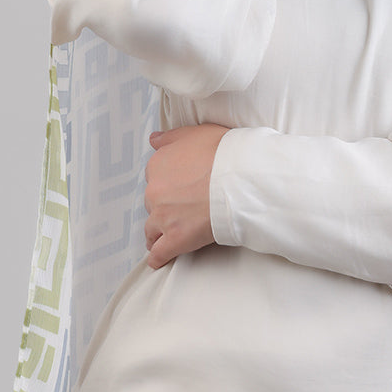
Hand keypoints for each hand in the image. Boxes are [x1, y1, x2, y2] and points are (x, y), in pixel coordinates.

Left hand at [144, 122, 229, 268]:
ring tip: (171, 234)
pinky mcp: (175, 239)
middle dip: (165, 207)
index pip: (154, 178)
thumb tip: (154, 140)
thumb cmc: (224, 153)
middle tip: (184, 208)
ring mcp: (162, 216)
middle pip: (152, 203)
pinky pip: (159, 254)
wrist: (239, 178)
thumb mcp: (195, 133)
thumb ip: (170, 137)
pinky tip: (162, 259)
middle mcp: (154, 190)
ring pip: (152, 229)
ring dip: (159, 232)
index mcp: (158, 165)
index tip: (179, 189)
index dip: (168, 184)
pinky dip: (160, 257)